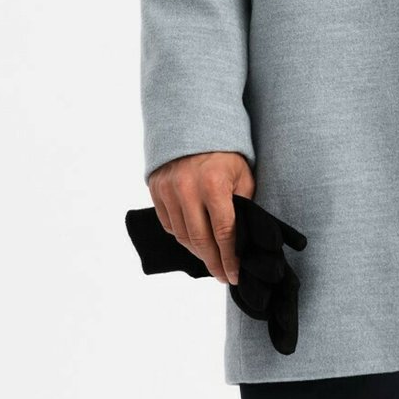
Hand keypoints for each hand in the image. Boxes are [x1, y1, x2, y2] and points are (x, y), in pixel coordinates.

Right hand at [147, 151, 255, 284]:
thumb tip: (243, 239)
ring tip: (211, 261)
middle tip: (224, 276)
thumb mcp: (243, 174)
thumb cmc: (226, 151)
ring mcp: (168, 189)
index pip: (224, 232)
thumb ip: (243, 205)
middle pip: (200, 240)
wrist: (194, 122)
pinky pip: (168, 223)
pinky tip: (194, 242)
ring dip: (197, 252)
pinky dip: (181, 236)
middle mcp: (187, 188)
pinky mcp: (155, 189)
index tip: (235, 275)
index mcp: (213, 184)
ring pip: (181, 235)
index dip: (230, 258)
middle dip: (214, 262)